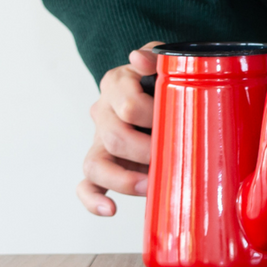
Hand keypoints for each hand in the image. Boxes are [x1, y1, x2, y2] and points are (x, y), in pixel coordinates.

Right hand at [78, 45, 158, 216]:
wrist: (160, 91)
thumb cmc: (165, 79)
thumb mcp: (164, 60)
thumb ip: (155, 57)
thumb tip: (138, 59)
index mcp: (116, 83)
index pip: (127, 104)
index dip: (154, 116)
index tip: (179, 120)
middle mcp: (102, 111)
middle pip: (114, 137)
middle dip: (145, 150)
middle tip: (172, 153)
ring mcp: (99, 140)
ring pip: (95, 165)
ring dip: (123, 179)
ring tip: (149, 185)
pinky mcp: (101, 164)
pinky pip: (86, 185)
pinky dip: (93, 200)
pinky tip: (110, 209)